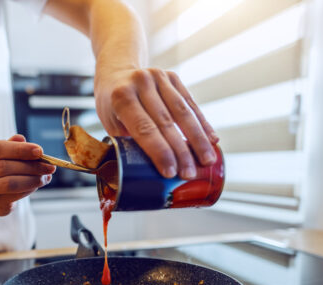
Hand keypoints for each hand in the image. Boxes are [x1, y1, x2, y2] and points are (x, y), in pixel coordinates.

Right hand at [0, 135, 54, 215]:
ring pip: (9, 183)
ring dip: (33, 179)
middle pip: (4, 167)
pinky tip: (36, 184)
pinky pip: (14, 196)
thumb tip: (27, 143)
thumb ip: (11, 146)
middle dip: (31, 166)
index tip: (39, 151)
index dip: (19, 150)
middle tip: (49, 166)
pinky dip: (29, 189)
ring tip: (46, 176)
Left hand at [94, 67, 218, 178]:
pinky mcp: (172, 77)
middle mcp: (141, 83)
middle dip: (180, 151)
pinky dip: (202, 123)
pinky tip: (211, 140)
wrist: (115, 72)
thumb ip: (127, 144)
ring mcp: (158, 77)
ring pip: (183, 112)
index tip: (170, 172)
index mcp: (122, 97)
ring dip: (197, 139)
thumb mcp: (111, 125)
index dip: (159, 151)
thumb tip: (148, 173)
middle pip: (166, 122)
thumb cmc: (112, 107)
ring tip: (207, 160)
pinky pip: (190, 103)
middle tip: (190, 174)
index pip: (144, 128)